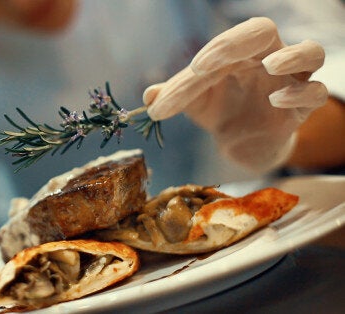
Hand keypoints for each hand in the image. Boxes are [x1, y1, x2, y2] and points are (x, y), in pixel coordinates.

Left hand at [144, 17, 327, 171]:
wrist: (240, 144)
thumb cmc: (219, 111)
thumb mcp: (193, 104)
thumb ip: (173, 96)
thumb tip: (148, 95)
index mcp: (240, 52)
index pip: (230, 40)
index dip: (214, 49)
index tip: (193, 71)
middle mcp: (268, 59)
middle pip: (265, 32)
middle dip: (238, 42)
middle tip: (205, 65)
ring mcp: (291, 81)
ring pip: (312, 53)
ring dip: (292, 56)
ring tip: (269, 66)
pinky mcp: (302, 110)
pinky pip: (317, 93)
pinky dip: (301, 93)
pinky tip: (276, 100)